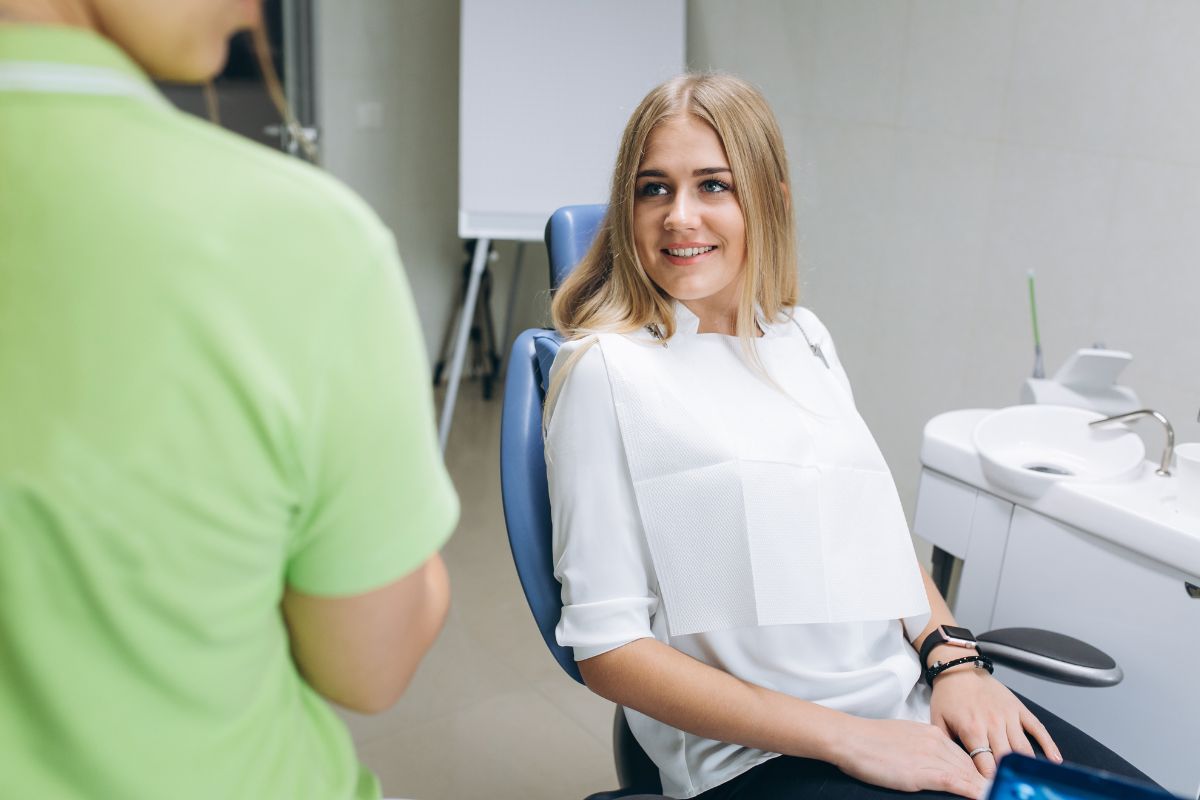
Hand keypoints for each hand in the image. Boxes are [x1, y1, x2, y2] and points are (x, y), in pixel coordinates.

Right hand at [831, 717, 989, 798]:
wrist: (851, 738)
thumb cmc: (868, 741)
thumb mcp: (901, 740)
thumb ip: (920, 750)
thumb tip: (929, 765)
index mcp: (931, 733)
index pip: (964, 755)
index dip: (979, 772)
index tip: (991, 784)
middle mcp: (937, 742)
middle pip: (971, 765)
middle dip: (988, 781)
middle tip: (1004, 791)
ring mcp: (932, 755)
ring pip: (968, 774)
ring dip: (986, 788)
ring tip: (1001, 795)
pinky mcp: (924, 771)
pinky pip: (956, 782)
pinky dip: (973, 791)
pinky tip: (985, 796)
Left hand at [929, 664, 1062, 778]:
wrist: (959, 667)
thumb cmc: (948, 694)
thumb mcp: (938, 720)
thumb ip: (946, 744)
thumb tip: (952, 765)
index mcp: (972, 729)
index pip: (985, 764)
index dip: (988, 781)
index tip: (991, 790)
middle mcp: (993, 724)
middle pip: (1006, 759)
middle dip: (1008, 775)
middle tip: (1010, 786)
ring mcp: (1009, 716)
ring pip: (1023, 748)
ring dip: (1026, 765)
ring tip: (1030, 779)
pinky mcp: (1019, 709)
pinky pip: (1038, 729)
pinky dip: (1049, 746)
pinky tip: (1055, 761)